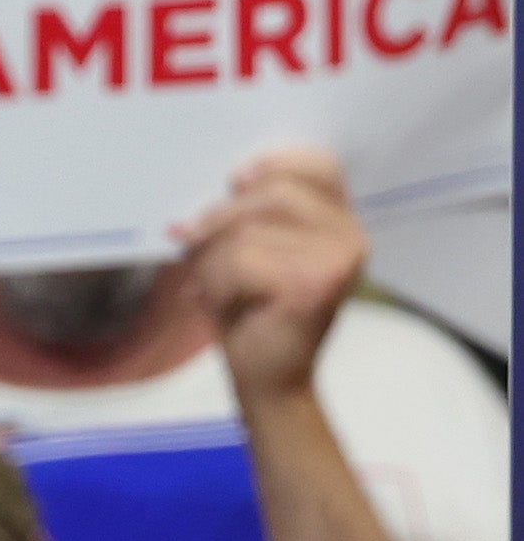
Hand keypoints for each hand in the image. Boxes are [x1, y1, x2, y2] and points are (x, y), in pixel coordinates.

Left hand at [182, 146, 360, 413]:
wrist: (269, 377)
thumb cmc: (252, 306)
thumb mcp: (249, 246)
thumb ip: (250, 209)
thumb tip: (226, 176)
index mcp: (339, 220)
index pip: (320, 165)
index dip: (274, 164)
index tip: (234, 180)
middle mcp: (350, 236)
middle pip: (273, 192)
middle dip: (218, 217)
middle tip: (189, 240)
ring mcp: (339, 260)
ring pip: (249, 229)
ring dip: (211, 258)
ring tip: (210, 282)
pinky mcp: (316, 286)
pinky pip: (241, 261)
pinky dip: (213, 282)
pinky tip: (218, 303)